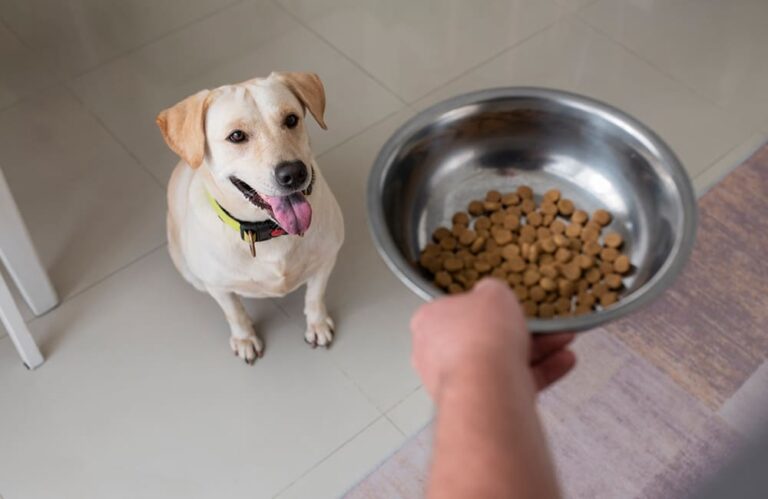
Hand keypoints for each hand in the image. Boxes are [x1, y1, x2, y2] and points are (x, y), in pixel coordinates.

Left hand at [410, 278, 575, 399]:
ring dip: (536, 350)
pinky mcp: (481, 404)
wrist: (488, 386)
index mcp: (428, 322)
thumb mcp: (493, 293)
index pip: (454, 310)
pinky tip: (563, 361)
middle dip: (518, 330)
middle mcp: (434, 355)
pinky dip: (539, 372)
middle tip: (542, 324)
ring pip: (500, 362)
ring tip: (563, 339)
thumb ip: (492, 292)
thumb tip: (491, 295)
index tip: (505, 306)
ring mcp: (456, 382)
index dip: (483, 307)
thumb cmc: (481, 334)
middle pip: (481, 337)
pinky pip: (512, 384)